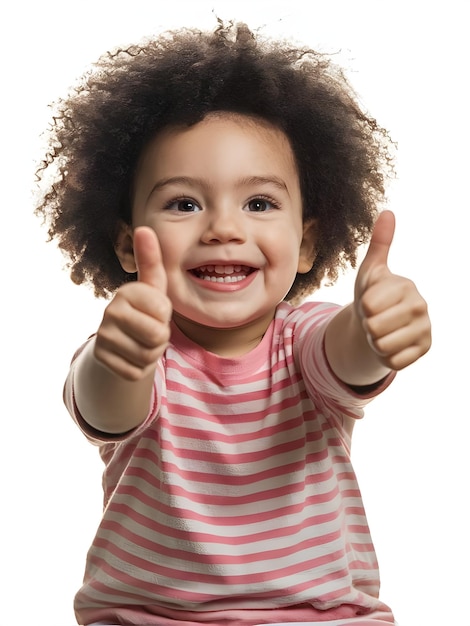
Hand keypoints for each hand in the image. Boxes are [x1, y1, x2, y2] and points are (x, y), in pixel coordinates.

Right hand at [94, 227, 171, 379]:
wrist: (120, 343)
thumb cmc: (144, 311)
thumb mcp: (153, 287)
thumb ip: (151, 260)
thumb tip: (145, 228)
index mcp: (127, 291)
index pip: (163, 311)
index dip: (165, 316)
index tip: (154, 311)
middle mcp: (110, 310)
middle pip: (157, 335)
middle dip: (160, 338)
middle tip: (149, 330)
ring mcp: (103, 335)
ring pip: (147, 356)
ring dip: (151, 354)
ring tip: (141, 342)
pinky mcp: (101, 358)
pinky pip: (136, 371)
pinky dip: (139, 368)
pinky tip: (130, 356)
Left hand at [354, 210, 430, 370]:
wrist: (379, 324)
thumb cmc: (374, 294)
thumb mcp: (371, 271)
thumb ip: (379, 244)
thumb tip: (388, 212)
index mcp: (406, 286)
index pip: (370, 305)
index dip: (364, 308)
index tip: (372, 303)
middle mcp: (420, 306)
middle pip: (376, 327)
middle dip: (369, 327)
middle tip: (376, 319)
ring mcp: (425, 329)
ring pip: (383, 346)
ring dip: (376, 342)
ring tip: (382, 331)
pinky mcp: (424, 350)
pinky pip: (394, 361)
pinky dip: (386, 357)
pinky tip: (392, 344)